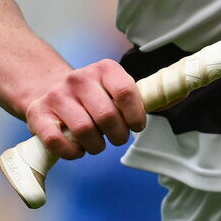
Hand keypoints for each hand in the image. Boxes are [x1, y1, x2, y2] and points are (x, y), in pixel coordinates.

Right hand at [24, 59, 146, 159]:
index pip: (125, 91)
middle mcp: (79, 78)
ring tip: (98, 144)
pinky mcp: (38, 114)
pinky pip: (57, 141)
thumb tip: (182, 93)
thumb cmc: (92, 94)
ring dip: (96, 145)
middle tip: (118, 138)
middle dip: (118, 134)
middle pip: (106, 115)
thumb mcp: (114, 85)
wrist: (47, 87)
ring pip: (83, 130)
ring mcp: (57, 96)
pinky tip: (79, 150)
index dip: (135, 114)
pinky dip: (72, 152)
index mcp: (104, 68)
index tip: (137, 126)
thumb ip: (143, 95)